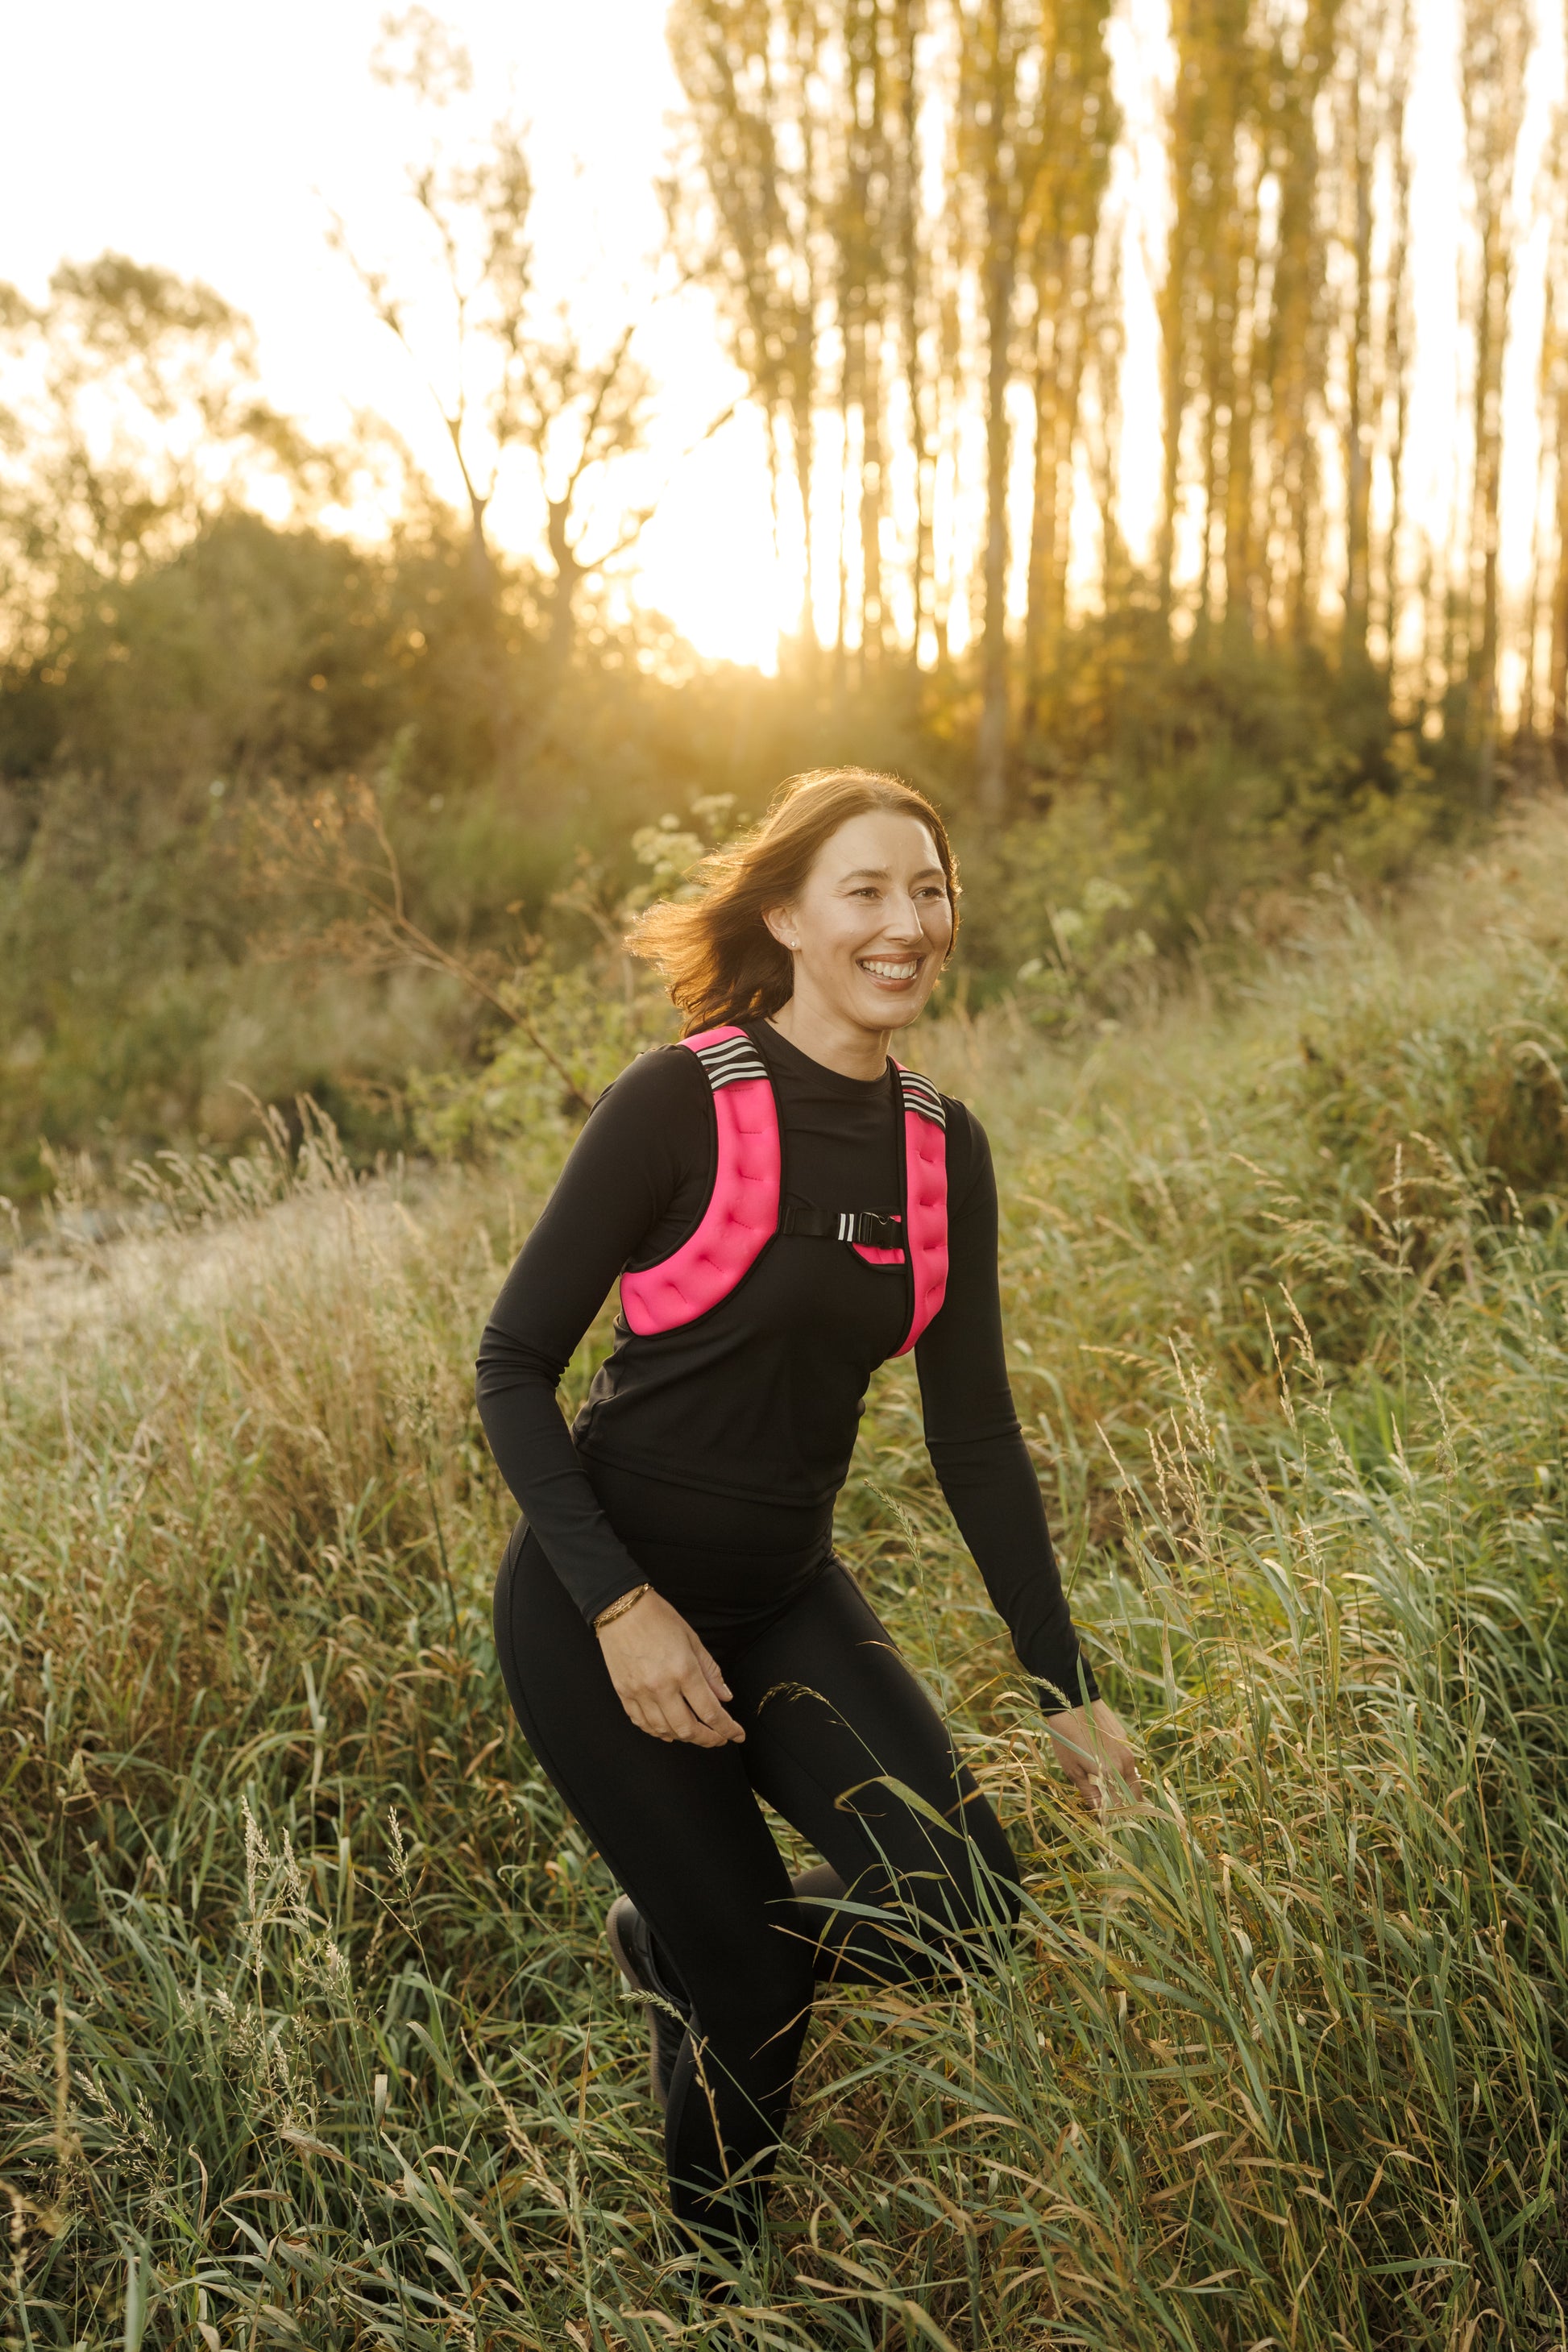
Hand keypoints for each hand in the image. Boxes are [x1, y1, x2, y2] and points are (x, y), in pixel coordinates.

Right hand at [596, 1589, 745, 1747]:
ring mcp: (640, 1693)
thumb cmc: (658, 1618)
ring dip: (684, 1737)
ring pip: (664, 1731)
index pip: (710, 1712)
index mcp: (683, 1671)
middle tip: (719, 1738)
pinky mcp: (624, 1694)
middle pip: (688, 1729)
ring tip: (696, 1733)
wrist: (620, 1608)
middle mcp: (661, 1687)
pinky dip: (658, 1732)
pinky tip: (668, 1731)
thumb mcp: (692, 1640)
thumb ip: (710, 1671)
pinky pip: (642, 1723)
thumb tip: (725, 1697)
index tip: (737, 1735)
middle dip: (708, 1739)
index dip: (728, 1728)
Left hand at [1043, 1699, 1140, 1812]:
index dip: (1119, 1820)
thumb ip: (1090, 1792)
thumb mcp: (1072, 1769)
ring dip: (1128, 1792)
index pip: (1123, 1807)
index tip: (1114, 1829)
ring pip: (1135, 1780)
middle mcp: (1125, 1764)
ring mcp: (1128, 1751)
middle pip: (1136, 1796)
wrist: (1072, 1702)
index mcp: (1111, 1774)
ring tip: (1116, 1800)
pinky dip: (1124, 1774)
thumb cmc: (1066, 1738)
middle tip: (1119, 1818)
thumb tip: (1101, 1814)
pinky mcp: (1126, 1741)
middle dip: (1130, 1809)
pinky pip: (1130, 1764)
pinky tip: (1112, 1776)